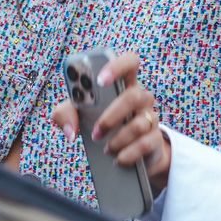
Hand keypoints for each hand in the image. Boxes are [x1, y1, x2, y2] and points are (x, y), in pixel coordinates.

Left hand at [52, 52, 170, 194]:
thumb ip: (65, 114)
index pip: (129, 62)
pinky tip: (118, 159)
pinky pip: (145, 144)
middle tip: (96, 132)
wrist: (126, 154)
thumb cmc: (99, 123)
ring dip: (118, 140)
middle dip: (112, 116)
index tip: (99, 81)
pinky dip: (128, 154)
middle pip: (134, 96)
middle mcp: (140, 96)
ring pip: (139, 124)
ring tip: (106, 149)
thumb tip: (70, 129)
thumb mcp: (78, 115)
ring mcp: (150, 117)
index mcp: (123, 83)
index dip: (117, 67)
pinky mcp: (155, 138)